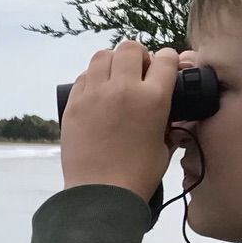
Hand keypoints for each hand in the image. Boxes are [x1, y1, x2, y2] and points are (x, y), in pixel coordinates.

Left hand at [59, 41, 177, 198]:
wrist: (101, 193)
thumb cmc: (137, 175)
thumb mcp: (164, 147)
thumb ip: (167, 124)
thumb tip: (167, 119)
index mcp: (154, 98)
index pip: (165, 60)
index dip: (168, 60)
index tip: (164, 68)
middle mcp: (123, 89)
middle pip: (130, 48)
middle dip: (138, 56)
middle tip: (138, 72)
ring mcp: (95, 94)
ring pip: (102, 56)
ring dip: (112, 62)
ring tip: (115, 79)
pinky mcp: (73, 103)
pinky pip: (83, 76)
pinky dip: (92, 78)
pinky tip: (97, 93)